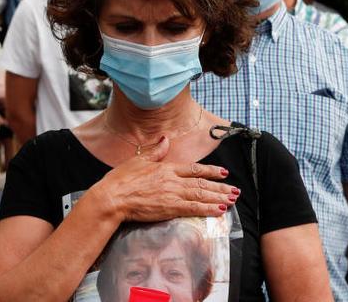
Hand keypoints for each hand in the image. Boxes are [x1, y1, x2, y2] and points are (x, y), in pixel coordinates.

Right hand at [91, 137, 238, 222]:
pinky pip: (194, 208)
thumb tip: (165, 138)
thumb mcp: (138, 160)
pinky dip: (209, 209)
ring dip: (220, 197)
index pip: (194, 169)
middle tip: (235, 190)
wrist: (112, 198)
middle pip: (202, 183)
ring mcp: (172, 194)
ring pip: (202, 195)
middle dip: (221, 187)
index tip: (223, 173)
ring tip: (233, 200)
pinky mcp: (169, 208)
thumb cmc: (120, 180)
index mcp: (166, 168)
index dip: (211, 171)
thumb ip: (156, 151)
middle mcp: (172, 180)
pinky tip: (220, 210)